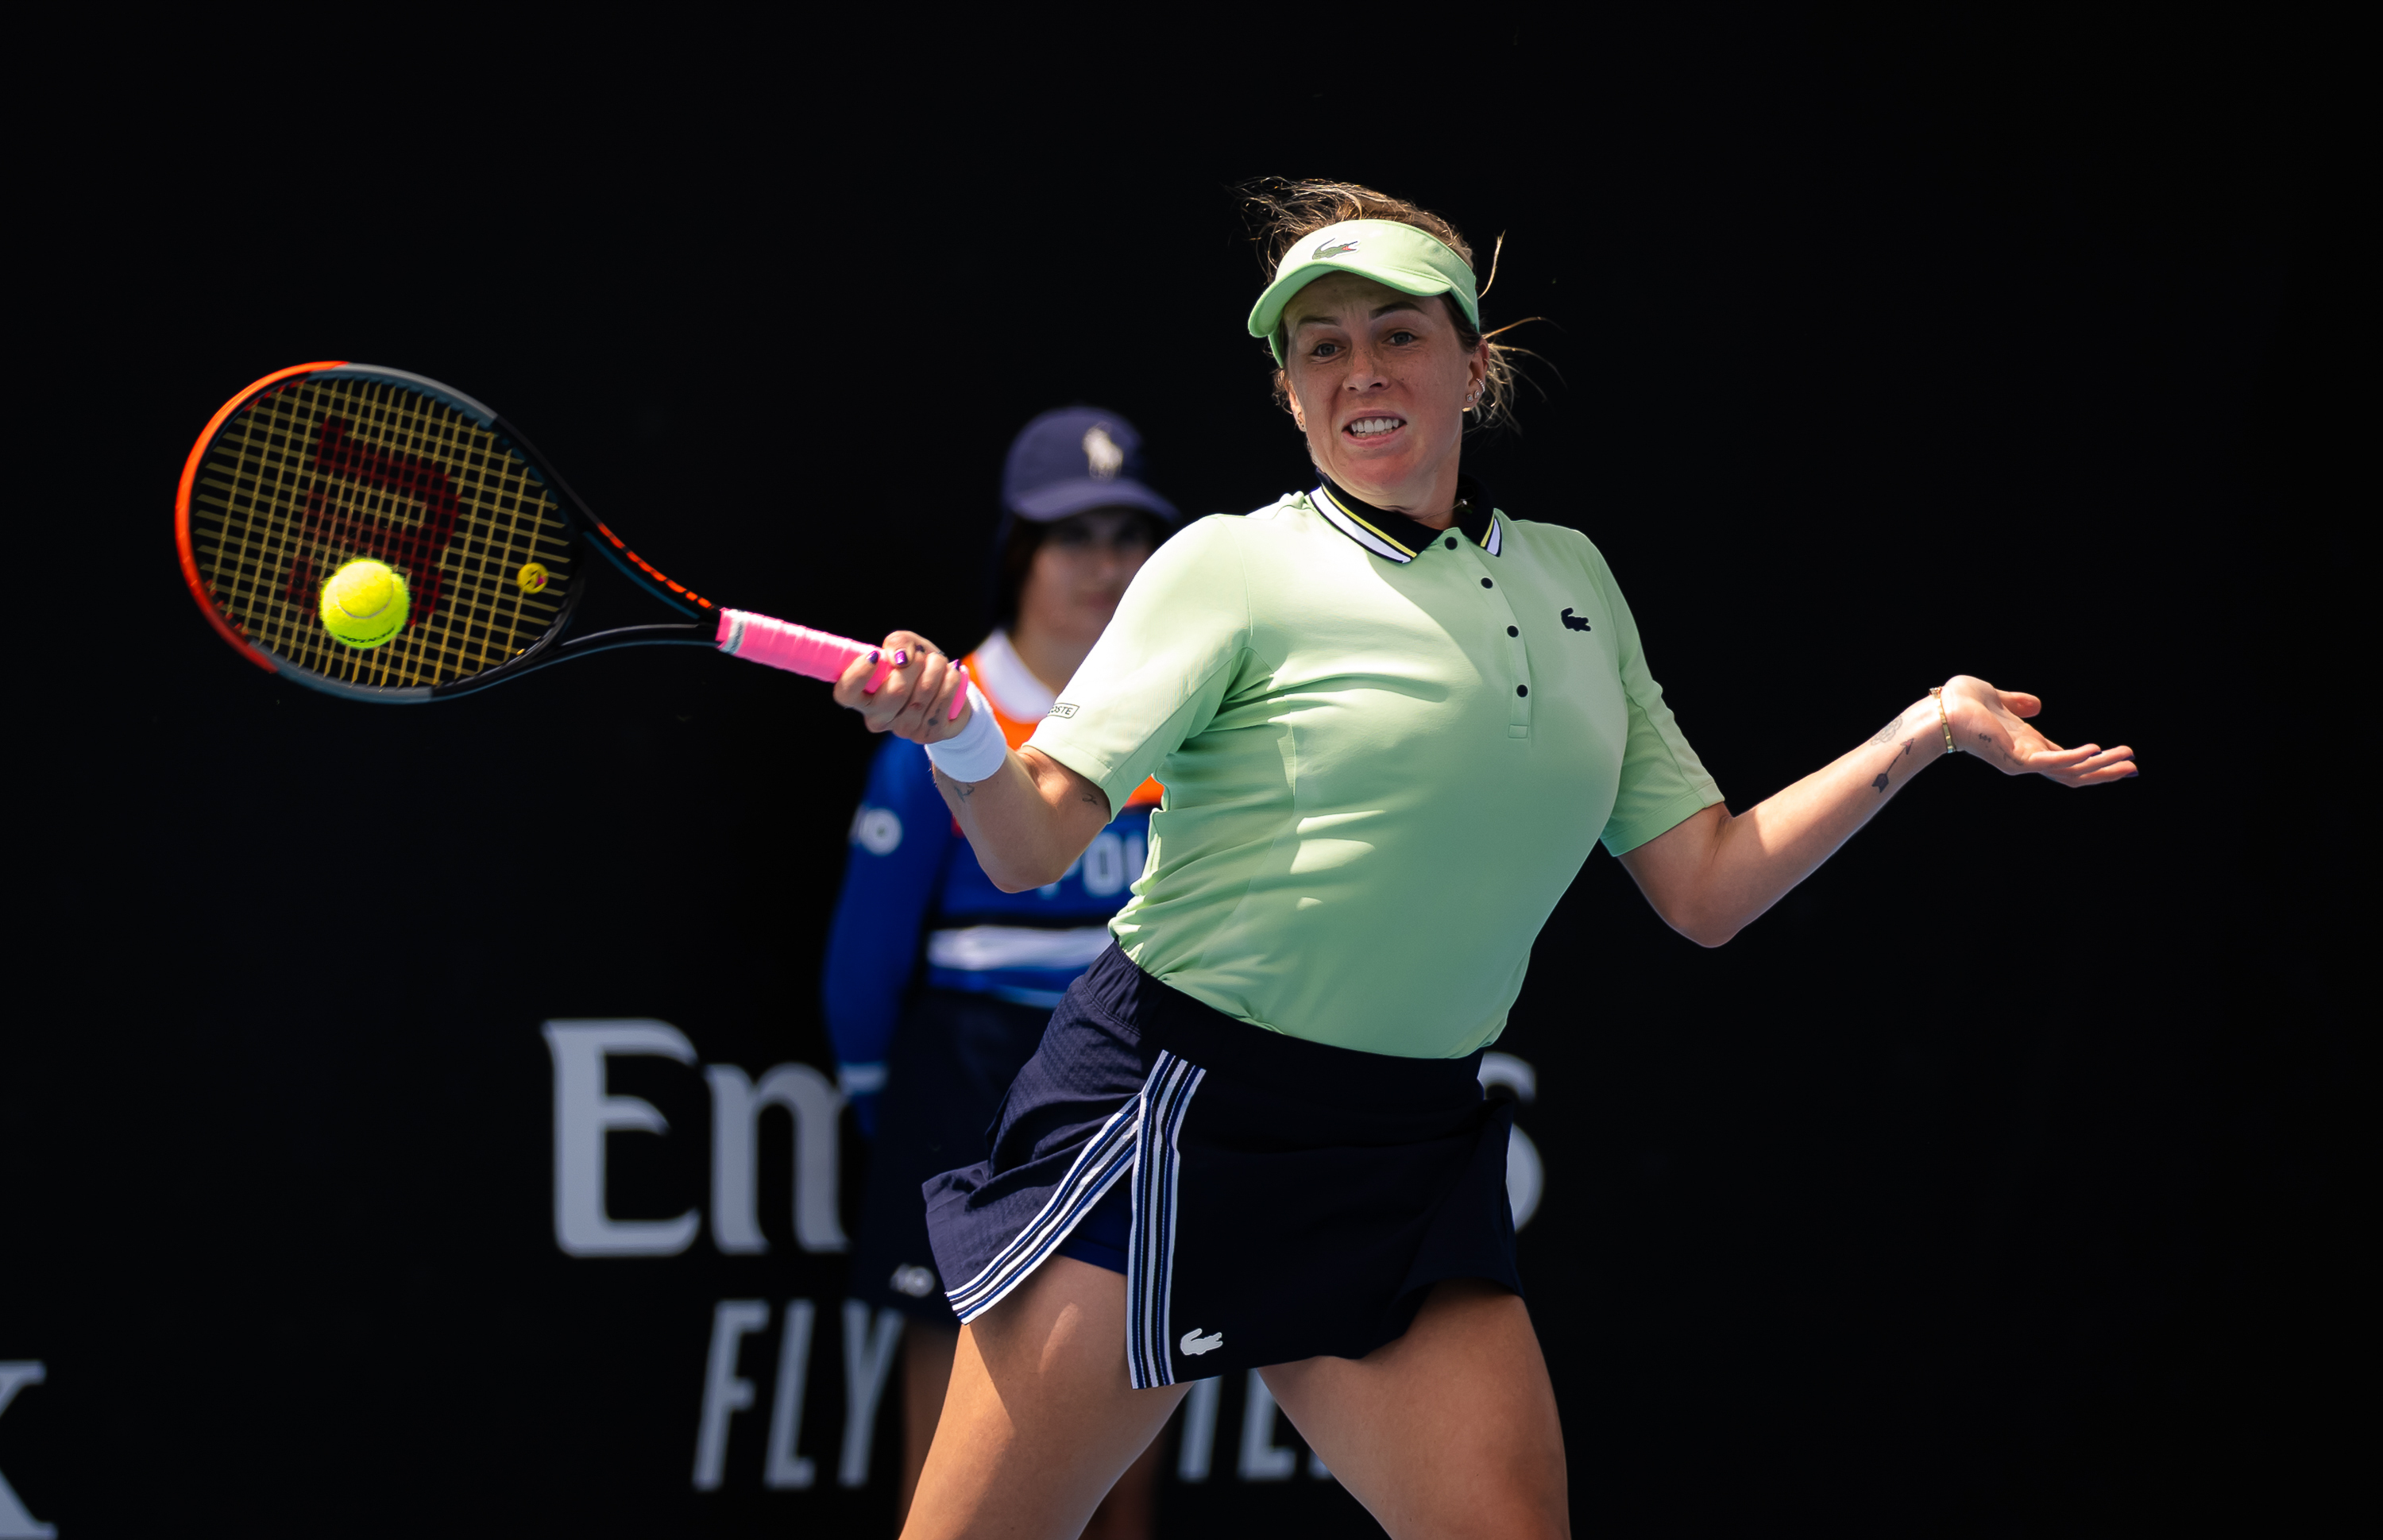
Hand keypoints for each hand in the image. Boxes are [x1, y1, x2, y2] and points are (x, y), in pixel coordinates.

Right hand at [832, 630, 972, 744]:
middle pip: (895, 691)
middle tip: (922, 655)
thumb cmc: (918, 666)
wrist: (948, 691)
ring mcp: (903, 729)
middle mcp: (878, 718)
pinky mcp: (928, 735)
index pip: (846, 693)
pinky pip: (943, 701)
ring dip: (936, 668)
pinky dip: (951, 680)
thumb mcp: (906, 646)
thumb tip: (901, 658)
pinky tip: (953, 674)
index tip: (876, 655)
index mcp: (862, 697)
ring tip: (940, 662)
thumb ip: (898, 642)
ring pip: (923, 693)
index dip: (858, 674)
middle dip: (915, 664)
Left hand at [1938, 675, 2136, 785]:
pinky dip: (2075, 758)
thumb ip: (2019, 704)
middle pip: (2075, 773)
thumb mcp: (1999, 699)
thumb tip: (2038, 705)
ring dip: (2100, 767)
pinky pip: (2052, 763)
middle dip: (2105, 771)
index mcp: (2027, 746)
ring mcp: (2023, 762)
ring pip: (2070, 772)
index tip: (2122, 757)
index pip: (2067, 759)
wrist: (1941, 710)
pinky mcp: (2016, 760)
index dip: (2094, 760)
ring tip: (2128, 760)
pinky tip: (2095, 750)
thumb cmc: (1962, 704)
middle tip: (2134, 767)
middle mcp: (2028, 758)